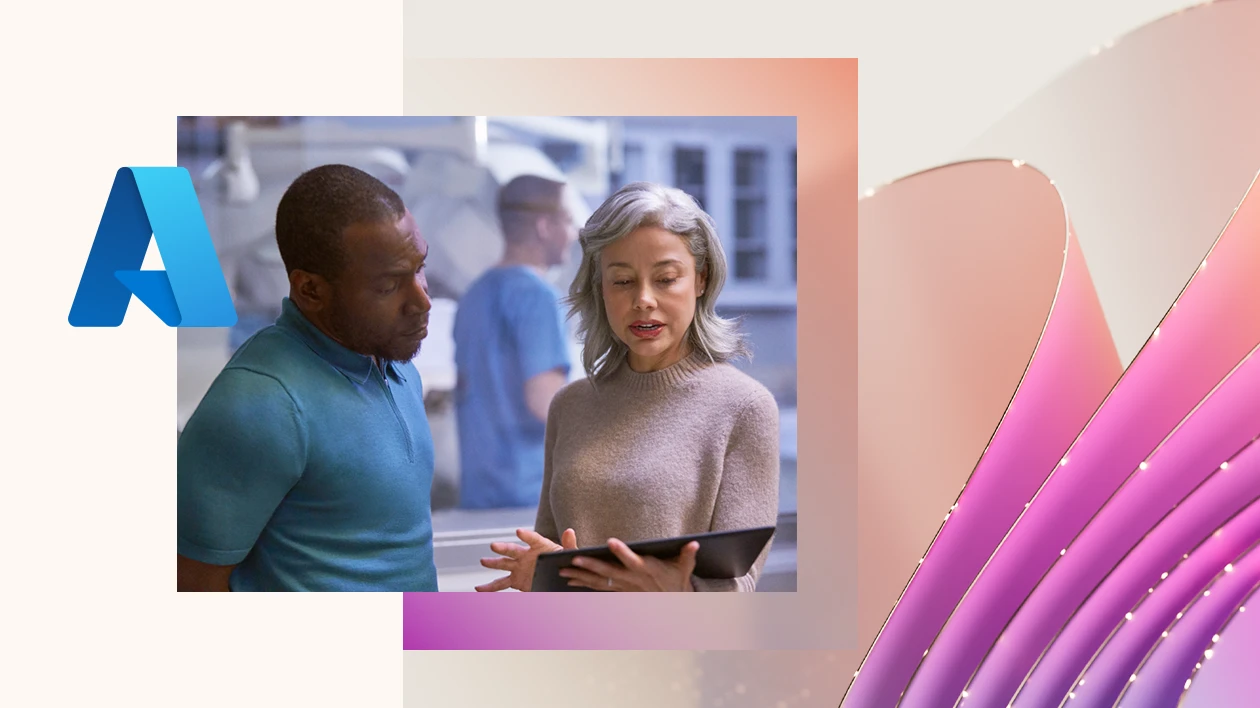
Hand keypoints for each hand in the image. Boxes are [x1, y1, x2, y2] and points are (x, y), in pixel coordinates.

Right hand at [476, 528, 577, 591]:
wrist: (560, 576)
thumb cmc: (565, 562)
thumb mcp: (570, 554)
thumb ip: (570, 544)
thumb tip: (570, 531)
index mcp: (540, 546)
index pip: (533, 539)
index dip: (526, 536)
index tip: (519, 531)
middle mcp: (526, 555)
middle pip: (513, 550)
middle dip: (503, 548)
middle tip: (494, 545)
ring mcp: (519, 567)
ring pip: (503, 565)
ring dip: (493, 563)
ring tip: (483, 561)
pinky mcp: (516, 580)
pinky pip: (501, 583)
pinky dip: (489, 587)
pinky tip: (479, 589)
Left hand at [559, 538, 697, 591]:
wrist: (672, 604)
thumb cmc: (677, 580)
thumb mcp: (685, 568)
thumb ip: (687, 555)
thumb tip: (695, 543)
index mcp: (647, 569)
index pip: (633, 560)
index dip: (622, 552)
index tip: (610, 542)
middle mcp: (632, 579)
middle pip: (609, 572)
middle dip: (591, 566)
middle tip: (574, 559)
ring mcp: (623, 587)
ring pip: (599, 581)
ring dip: (581, 576)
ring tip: (563, 571)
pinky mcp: (618, 591)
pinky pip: (598, 587)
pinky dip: (583, 584)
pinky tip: (569, 580)